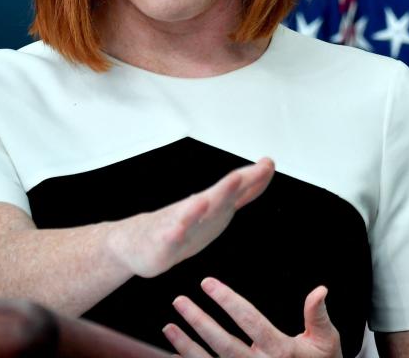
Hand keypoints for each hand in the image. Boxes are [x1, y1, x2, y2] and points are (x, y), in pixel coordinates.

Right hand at [106, 158, 274, 277]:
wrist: (139, 244)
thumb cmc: (183, 224)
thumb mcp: (220, 207)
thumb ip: (243, 191)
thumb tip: (266, 170)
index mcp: (215, 205)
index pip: (238, 189)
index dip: (254, 178)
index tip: (268, 163)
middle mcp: (198, 210)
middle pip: (217, 198)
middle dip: (231, 186)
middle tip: (243, 175)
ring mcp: (178, 225)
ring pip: (191, 215)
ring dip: (199, 207)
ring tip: (207, 198)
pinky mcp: (162, 244)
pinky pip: (169, 238)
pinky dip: (174, 232)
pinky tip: (178, 229)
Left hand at [163, 277, 342, 357]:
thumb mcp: (326, 340)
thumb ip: (318, 315)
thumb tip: (320, 290)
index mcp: (280, 350)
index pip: (249, 321)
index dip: (228, 301)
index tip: (208, 283)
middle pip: (223, 343)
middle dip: (199, 321)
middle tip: (179, 300)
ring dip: (186, 345)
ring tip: (169, 326)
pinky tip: (173, 352)